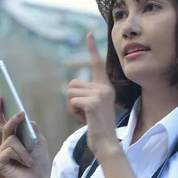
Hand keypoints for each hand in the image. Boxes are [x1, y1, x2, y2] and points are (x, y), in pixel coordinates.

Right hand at [0, 96, 50, 177]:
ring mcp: (0, 153)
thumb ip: (32, 128)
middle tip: (21, 113)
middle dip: (13, 119)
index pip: (3, 121)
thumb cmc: (39, 163)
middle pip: (5, 126)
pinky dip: (21, 155)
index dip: (0, 109)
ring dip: (24, 148)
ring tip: (30, 160)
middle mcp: (3, 144)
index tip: (0, 96)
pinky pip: (10, 149)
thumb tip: (24, 117)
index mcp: (12, 138)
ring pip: (11, 138)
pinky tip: (26, 163)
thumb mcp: (39, 141)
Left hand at [67, 32, 119, 158]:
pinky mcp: (94, 102)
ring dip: (71, 107)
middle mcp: (104, 87)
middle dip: (71, 100)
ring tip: (84, 117)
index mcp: (105, 87)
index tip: (88, 33)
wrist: (107, 144)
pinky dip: (73, 112)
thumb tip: (70, 89)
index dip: (92, 48)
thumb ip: (85, 96)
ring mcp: (100, 94)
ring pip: (70, 92)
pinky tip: (84, 120)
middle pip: (72, 84)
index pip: (97, 64)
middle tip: (82, 113)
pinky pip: (72, 101)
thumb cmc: (98, 128)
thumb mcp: (92, 108)